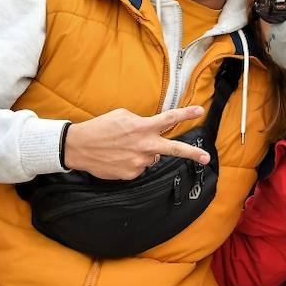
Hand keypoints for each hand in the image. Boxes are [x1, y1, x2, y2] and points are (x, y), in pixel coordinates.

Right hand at [62, 105, 209, 178]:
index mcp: (142, 127)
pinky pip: (139, 167)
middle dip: (192, 153)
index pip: (169, 118)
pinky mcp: (131, 174)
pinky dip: (132, 162)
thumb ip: (142, 123)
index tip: (200, 111)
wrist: (79, 147)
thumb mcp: (122, 116)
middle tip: (206, 158)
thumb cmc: (100, 128)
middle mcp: (144, 146)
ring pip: (151, 157)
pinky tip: (119, 158)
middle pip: (173, 149)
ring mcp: (139, 162)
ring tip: (123, 148)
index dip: (186, 114)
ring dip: (143, 153)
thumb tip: (152, 133)